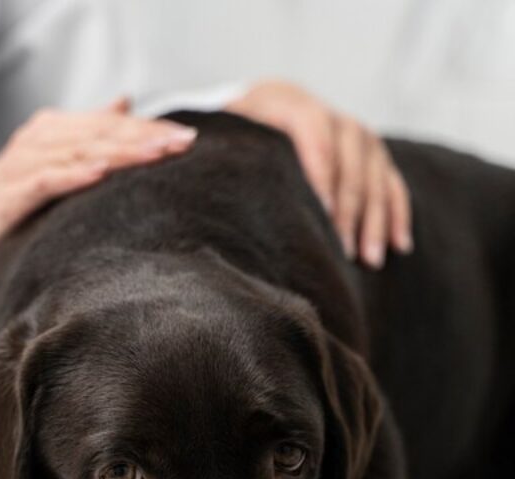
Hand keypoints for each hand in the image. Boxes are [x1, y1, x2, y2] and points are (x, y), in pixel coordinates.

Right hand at [0, 98, 197, 271]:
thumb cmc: (10, 200)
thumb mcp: (52, 163)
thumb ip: (87, 135)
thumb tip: (125, 104)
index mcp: (53, 130)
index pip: (109, 125)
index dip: (148, 129)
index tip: (188, 139)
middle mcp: (40, 139)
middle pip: (100, 133)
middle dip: (144, 138)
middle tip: (183, 144)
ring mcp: (24, 164)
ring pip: (80, 152)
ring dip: (120, 153)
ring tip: (156, 155)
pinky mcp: (12, 192)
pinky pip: (47, 180)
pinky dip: (73, 175)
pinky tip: (100, 173)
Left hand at [227, 80, 411, 268]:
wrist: (263, 107)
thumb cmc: (234, 133)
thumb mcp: (222, 132)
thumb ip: (219, 145)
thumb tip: (193, 155)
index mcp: (289, 105)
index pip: (315, 135)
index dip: (322, 173)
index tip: (321, 212)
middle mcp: (331, 115)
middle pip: (350, 162)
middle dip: (348, 208)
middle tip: (341, 250)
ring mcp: (356, 132)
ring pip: (375, 175)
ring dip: (375, 218)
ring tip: (369, 258)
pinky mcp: (373, 151)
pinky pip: (392, 181)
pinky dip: (396, 212)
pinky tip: (399, 244)